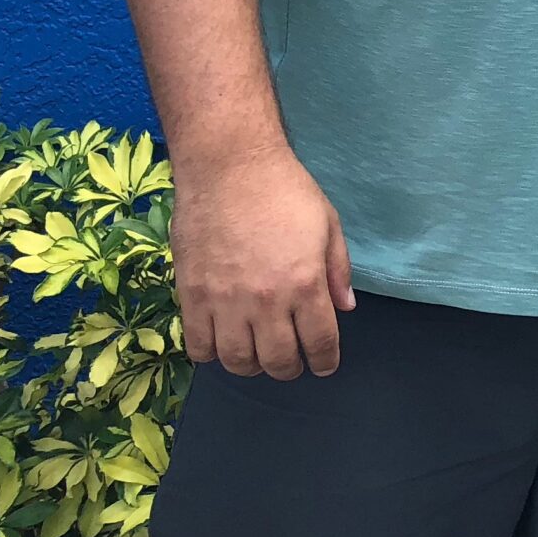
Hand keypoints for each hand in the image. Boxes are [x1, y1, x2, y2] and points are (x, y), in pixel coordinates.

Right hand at [170, 143, 354, 378]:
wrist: (230, 167)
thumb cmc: (285, 190)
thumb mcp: (328, 225)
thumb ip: (338, 271)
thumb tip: (346, 309)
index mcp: (305, 284)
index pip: (320, 342)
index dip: (325, 361)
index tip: (324, 364)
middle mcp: (266, 301)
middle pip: (279, 361)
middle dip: (290, 369)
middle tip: (292, 362)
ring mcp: (225, 302)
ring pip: (238, 362)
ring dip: (252, 366)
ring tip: (258, 354)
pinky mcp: (192, 296)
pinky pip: (199, 347)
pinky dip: (213, 354)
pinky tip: (223, 341)